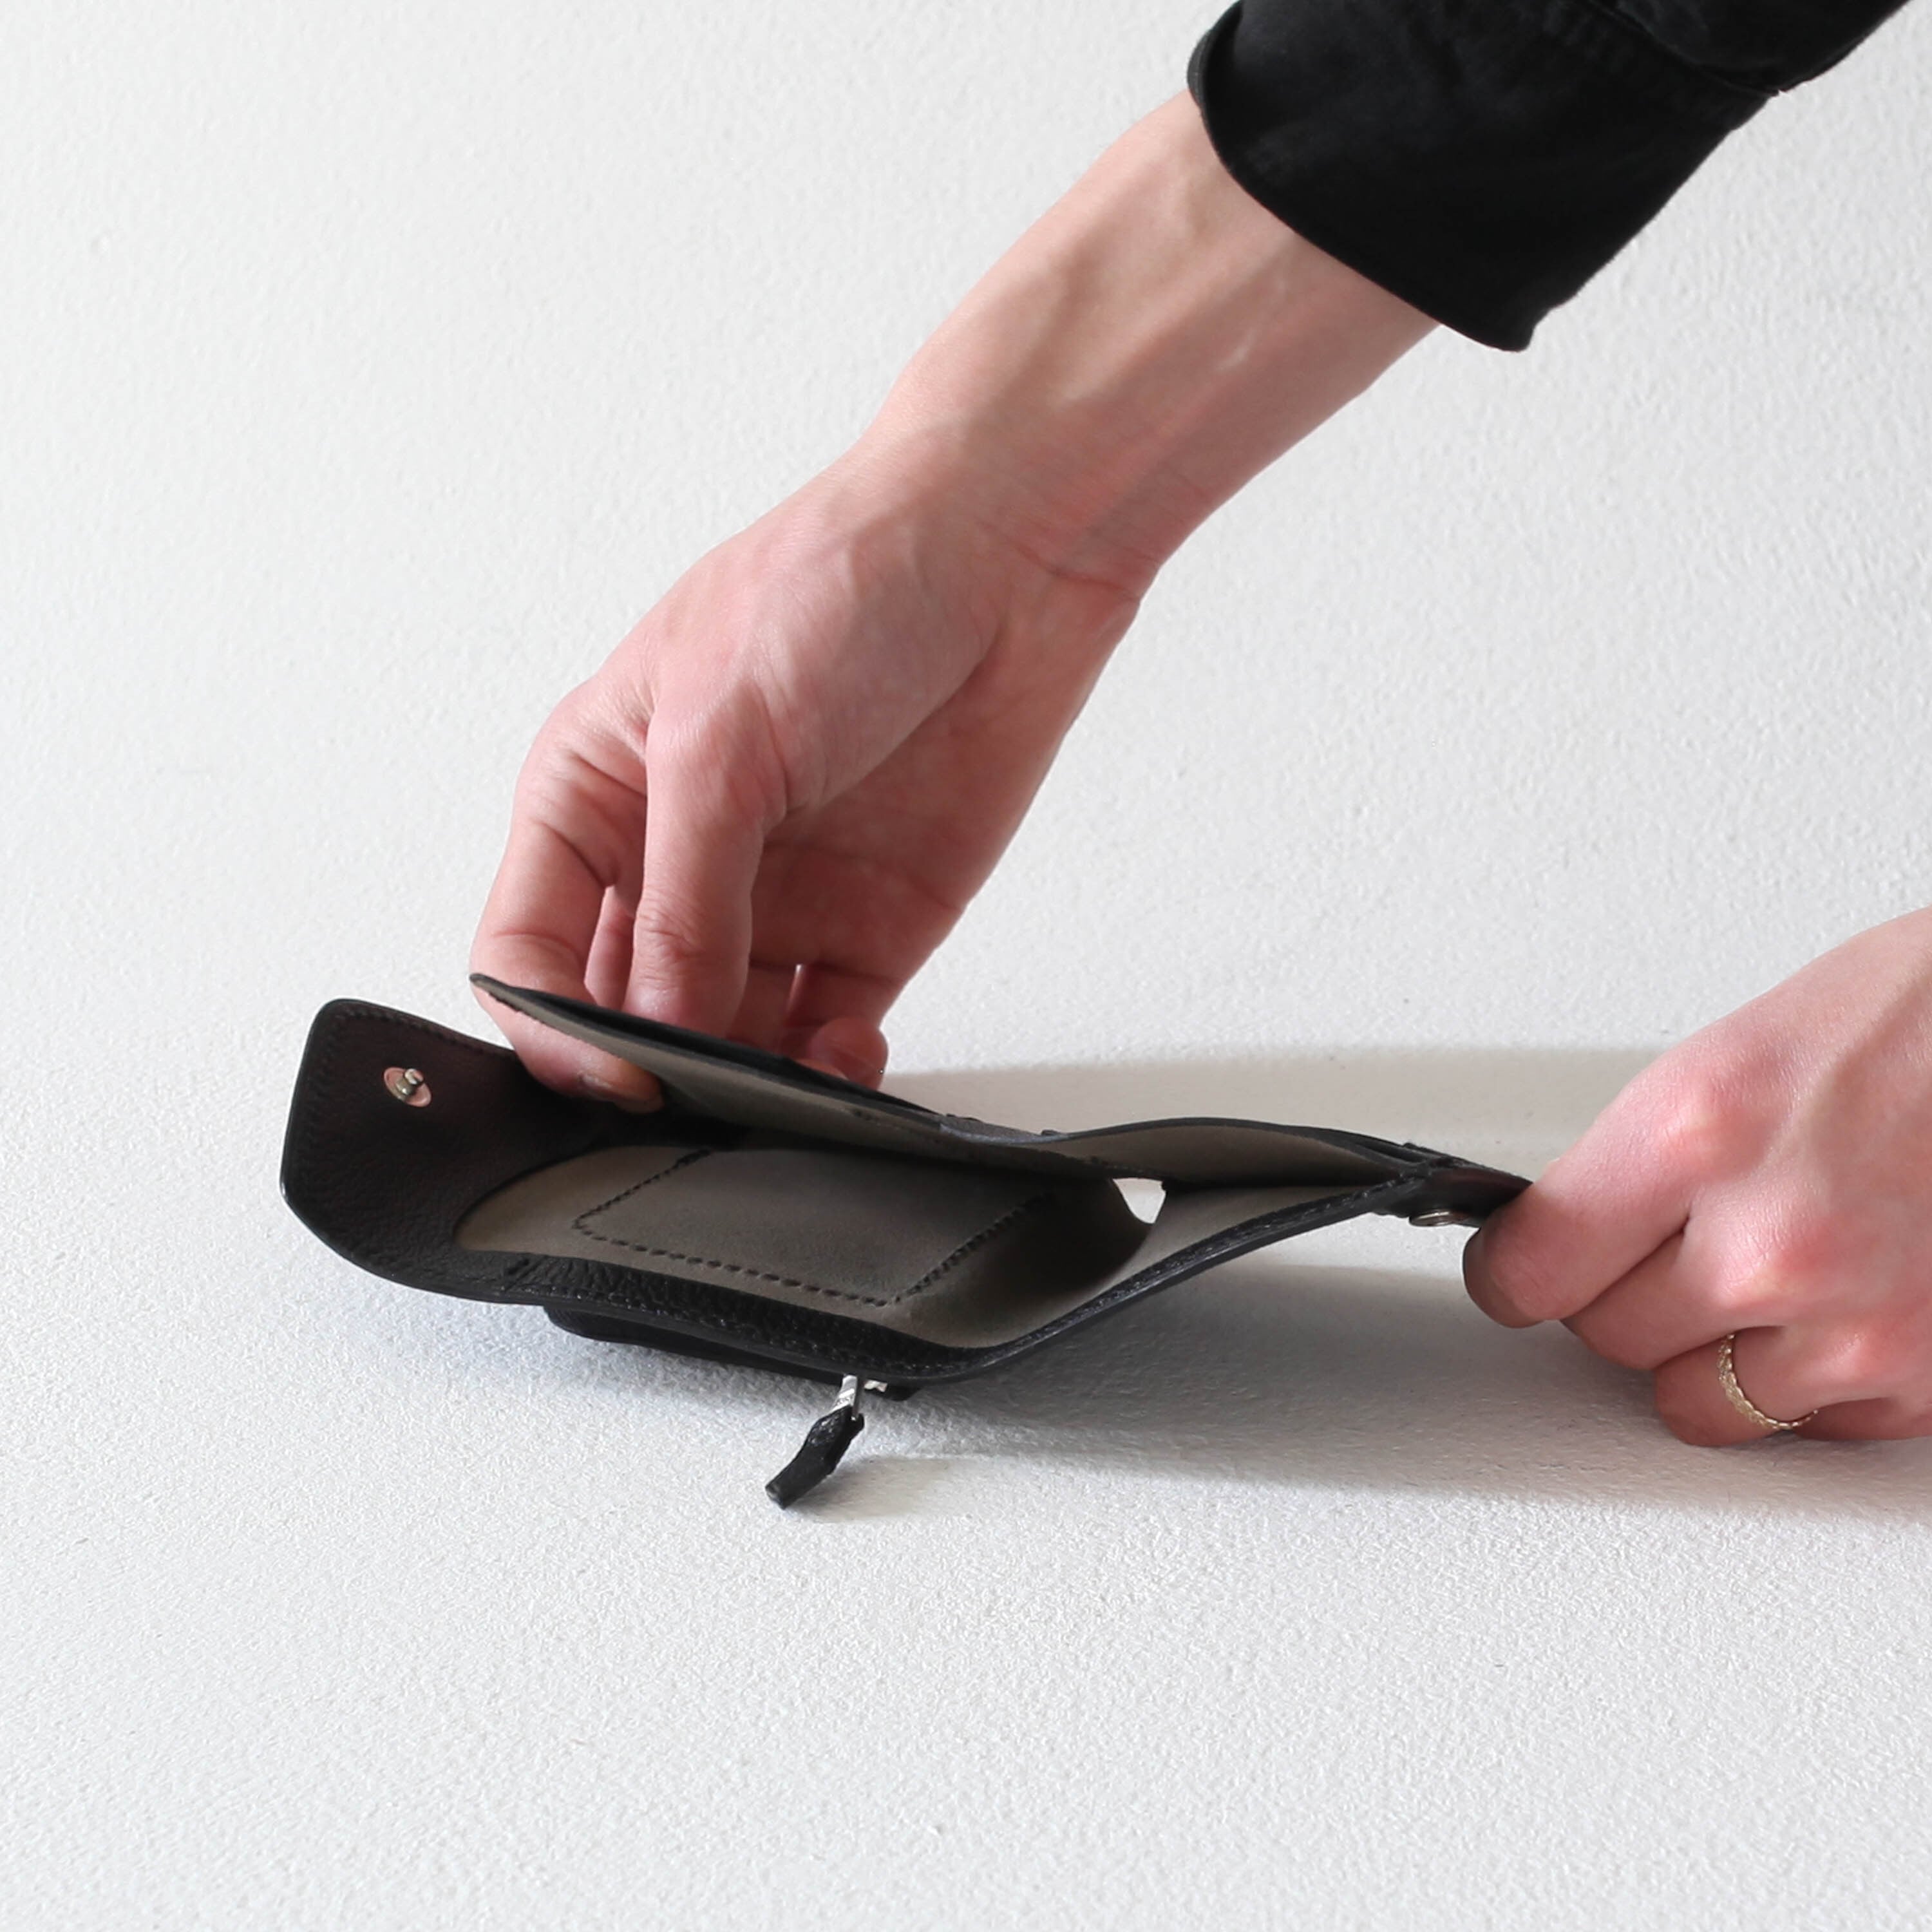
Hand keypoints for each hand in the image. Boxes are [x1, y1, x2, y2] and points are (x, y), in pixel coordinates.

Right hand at [470, 443, 1134, 1100]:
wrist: (1005, 553)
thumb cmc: (839, 584)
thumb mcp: (721, 737)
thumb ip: (684, 898)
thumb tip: (656, 1028)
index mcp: (595, 796)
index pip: (527, 948)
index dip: (549, 1027)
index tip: (609, 1076)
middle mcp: (675, 858)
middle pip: (625, 1010)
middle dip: (649, 1069)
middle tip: (691, 1103)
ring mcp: (771, 899)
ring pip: (726, 1040)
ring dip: (744, 1083)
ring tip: (776, 1090)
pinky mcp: (866, 928)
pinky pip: (825, 1034)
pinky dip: (829, 1069)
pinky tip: (844, 1057)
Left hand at [1464, 908, 1931, 1442]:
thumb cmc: (1917, 1020)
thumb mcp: (1732, 1059)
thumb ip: (1640, 1160)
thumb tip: (1561, 1234)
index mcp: (1699, 1130)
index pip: (1533, 1265)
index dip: (1517, 1270)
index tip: (1518, 1269)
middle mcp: (1771, 1237)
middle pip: (1608, 1338)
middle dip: (1621, 1299)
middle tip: (1663, 1250)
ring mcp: (1855, 1321)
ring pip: (1697, 1402)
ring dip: (1709, 1354)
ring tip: (1758, 1279)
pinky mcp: (1922, 1377)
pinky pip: (1807, 1423)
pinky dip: (1808, 1381)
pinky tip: (1836, 1305)